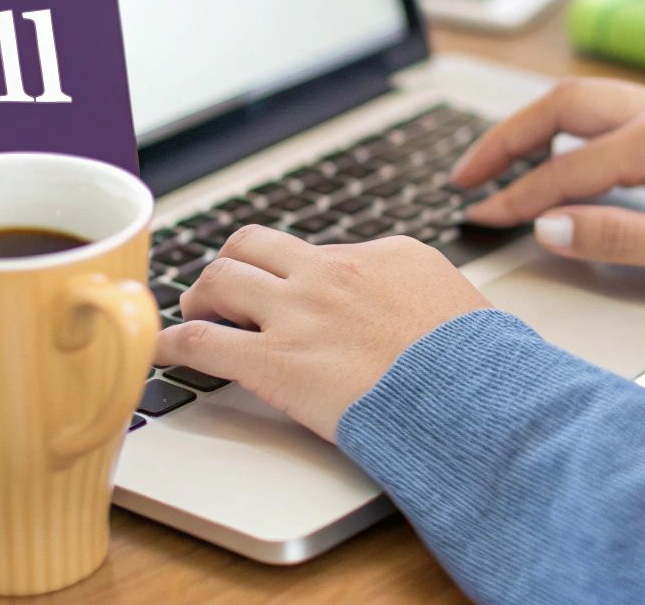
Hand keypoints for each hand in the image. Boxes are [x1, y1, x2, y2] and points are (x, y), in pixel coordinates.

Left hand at [153, 225, 489, 441]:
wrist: (475, 401)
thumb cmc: (479, 369)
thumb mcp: (460, 306)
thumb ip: (419, 298)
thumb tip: (411, 311)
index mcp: (384, 255)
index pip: (319, 251)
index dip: (297, 276)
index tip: (291, 296)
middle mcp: (334, 272)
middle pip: (254, 244)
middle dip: (233, 265)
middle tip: (225, 293)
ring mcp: (300, 313)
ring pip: (220, 278)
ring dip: (200, 297)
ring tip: (197, 317)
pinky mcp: (276, 362)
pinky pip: (203, 341)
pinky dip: (175, 344)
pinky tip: (165, 351)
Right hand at [454, 78, 644, 287]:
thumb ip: (618, 237)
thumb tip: (548, 229)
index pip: (563, 171)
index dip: (514, 200)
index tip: (476, 220)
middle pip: (560, 108)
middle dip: (503, 139)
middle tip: (463, 175)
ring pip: (584, 100)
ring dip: (534, 125)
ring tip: (498, 161)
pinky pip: (611, 108)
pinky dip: (569, 124)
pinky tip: (564, 152)